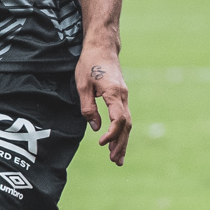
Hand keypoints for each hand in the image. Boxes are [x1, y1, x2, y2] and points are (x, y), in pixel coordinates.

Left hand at [78, 44, 132, 164]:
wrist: (102, 47)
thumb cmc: (89, 63)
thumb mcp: (82, 85)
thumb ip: (88, 108)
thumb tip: (95, 127)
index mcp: (114, 93)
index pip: (119, 119)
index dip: (112, 134)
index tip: (101, 143)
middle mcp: (123, 96)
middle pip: (126, 125)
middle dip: (121, 144)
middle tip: (114, 161)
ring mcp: (124, 96)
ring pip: (127, 123)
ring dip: (122, 140)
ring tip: (117, 157)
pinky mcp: (121, 96)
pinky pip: (124, 117)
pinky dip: (121, 131)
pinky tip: (116, 141)